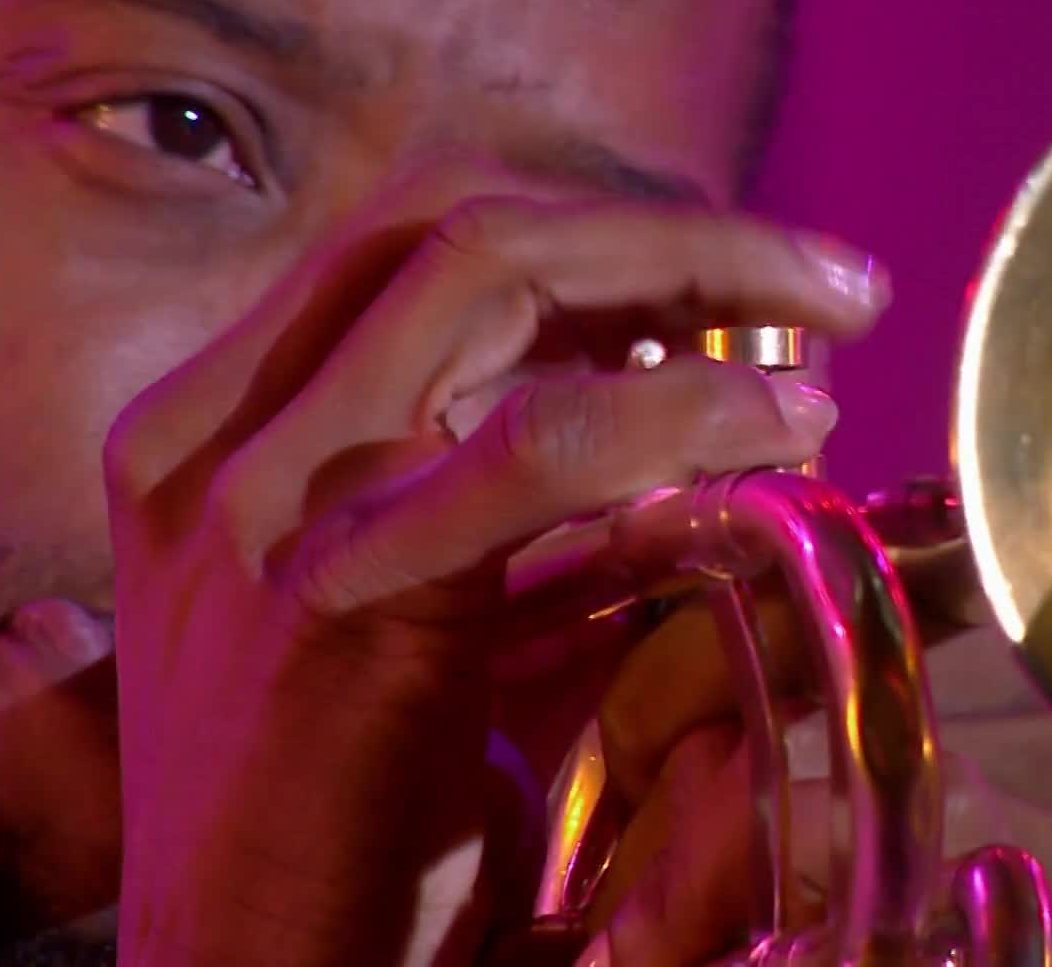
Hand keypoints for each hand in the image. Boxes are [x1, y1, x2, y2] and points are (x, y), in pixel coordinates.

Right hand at [101, 164, 888, 966]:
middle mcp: (223, 436)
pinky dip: (682, 409)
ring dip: (691, 269)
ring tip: (828, 318)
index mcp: (230, 427)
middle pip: (465, 222)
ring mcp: (262, 504)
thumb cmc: (351, 829)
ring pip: (496, 272)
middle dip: (670, 227)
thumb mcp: (442, 627)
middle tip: (826, 277)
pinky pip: (540, 443)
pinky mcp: (337, 597)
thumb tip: (710, 441)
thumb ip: (534, 519)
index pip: (428, 243)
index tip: (748, 269)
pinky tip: (783, 426)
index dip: (606, 229)